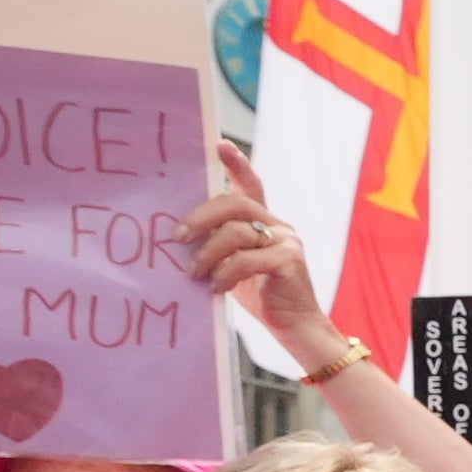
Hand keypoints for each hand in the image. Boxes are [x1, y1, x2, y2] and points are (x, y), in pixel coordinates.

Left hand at [187, 144, 336, 361]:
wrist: (293, 326)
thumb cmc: (258, 295)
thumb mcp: (232, 264)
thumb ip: (218, 245)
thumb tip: (178, 237)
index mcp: (263, 221)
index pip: (250, 184)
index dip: (236, 163)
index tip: (218, 145)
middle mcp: (277, 224)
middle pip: (236, 203)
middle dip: (201, 217)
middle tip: (178, 238)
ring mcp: (286, 241)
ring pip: (238, 232)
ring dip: (208, 253)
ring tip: (194, 274)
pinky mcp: (289, 261)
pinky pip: (248, 259)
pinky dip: (226, 273)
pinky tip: (216, 288)